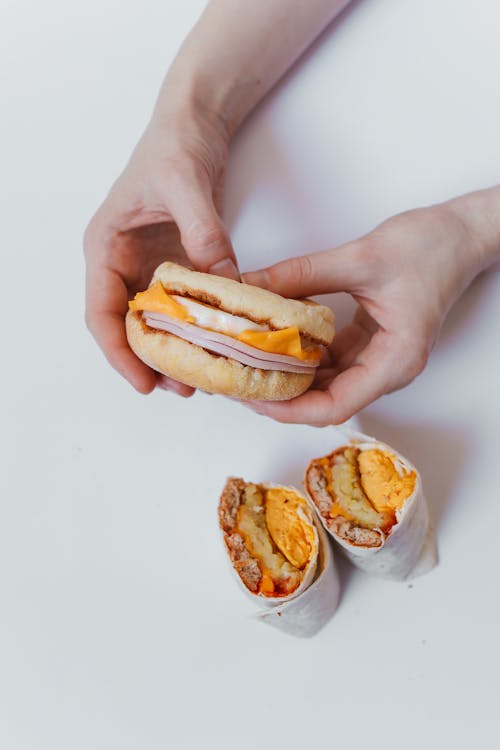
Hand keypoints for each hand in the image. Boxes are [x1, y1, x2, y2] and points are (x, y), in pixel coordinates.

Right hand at [84, 105, 237, 395]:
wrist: (195, 123)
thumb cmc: (175, 143)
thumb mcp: (185, 184)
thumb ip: (203, 233)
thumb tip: (225, 284)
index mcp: (105, 247)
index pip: (102, 312)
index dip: (119, 352)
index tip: (143, 382)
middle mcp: (122, 263)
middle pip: (127, 327)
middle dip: (151, 361)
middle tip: (183, 389)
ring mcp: (149, 265)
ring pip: (155, 322)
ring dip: (175, 350)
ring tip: (202, 377)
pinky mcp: (177, 264)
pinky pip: (183, 306)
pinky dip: (196, 328)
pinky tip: (216, 344)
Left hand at [243, 202, 484, 424]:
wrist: (460, 233)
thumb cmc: (431, 248)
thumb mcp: (360, 258)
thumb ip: (302, 274)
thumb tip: (253, 286)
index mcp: (395, 361)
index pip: (336, 405)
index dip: (291, 409)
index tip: (255, 398)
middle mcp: (387, 368)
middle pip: (327, 400)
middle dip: (281, 395)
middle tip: (240, 380)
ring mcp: (378, 357)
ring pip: (326, 382)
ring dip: (289, 376)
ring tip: (250, 364)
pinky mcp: (370, 342)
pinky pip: (330, 360)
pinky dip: (302, 355)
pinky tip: (276, 343)